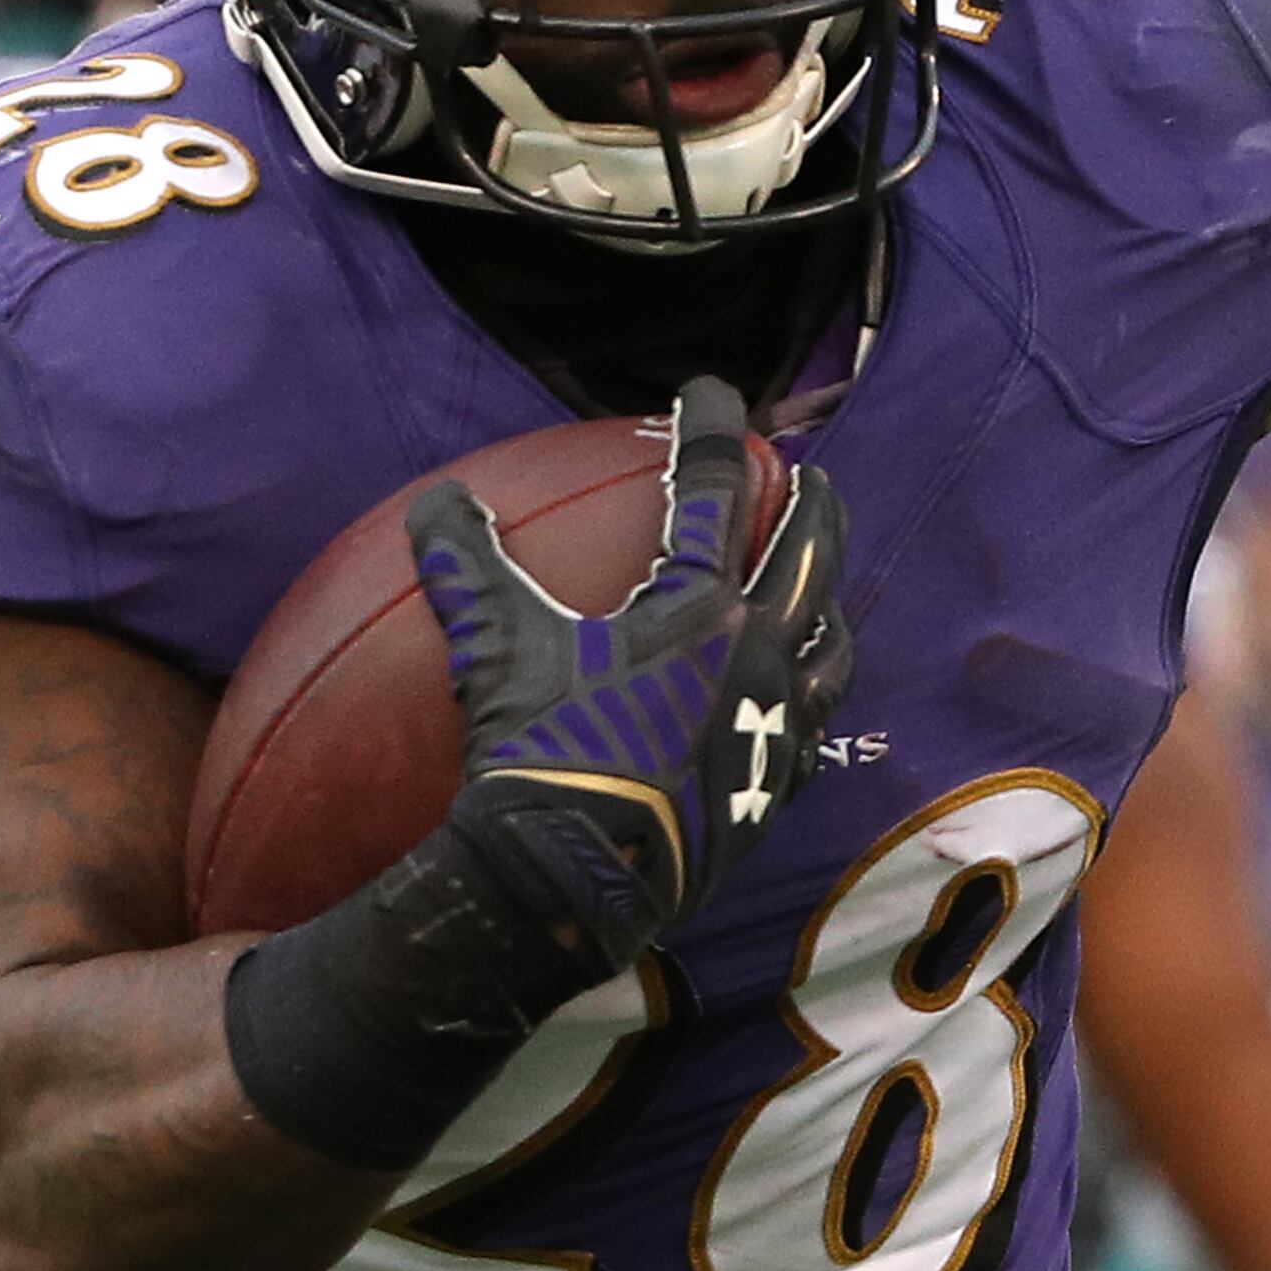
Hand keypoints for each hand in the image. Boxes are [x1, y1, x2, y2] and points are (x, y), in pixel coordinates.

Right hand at [406, 377, 851, 971]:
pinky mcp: (780, 787)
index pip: (716, 490)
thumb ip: (468, 565)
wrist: (574, 879)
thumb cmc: (538, 755)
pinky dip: (817, 695)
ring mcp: (779, 722)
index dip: (710, 429)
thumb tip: (437, 499)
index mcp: (699, 608)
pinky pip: (818, 727)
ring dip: (833, 601)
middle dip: (813, 507)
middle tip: (812, 476)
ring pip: (833, 643)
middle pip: (809, 557)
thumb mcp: (495, 649)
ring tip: (829, 586)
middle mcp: (758, 653)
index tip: (711, 391)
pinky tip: (807, 696)